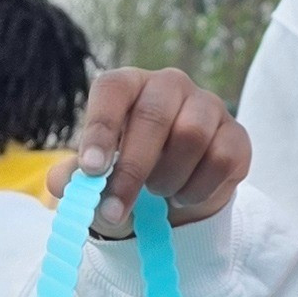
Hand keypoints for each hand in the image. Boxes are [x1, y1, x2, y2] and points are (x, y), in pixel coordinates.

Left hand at [50, 67, 248, 235]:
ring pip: (191, 135)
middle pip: (153, 115)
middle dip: (132, 171)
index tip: (91, 170)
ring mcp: (207, 105)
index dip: (101, 127)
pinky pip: (221, 159)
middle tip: (115, 211)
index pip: (113, 89)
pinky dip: (197, 189)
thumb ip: (74, 179)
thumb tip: (61, 183)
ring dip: (168, 178)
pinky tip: (184, 195)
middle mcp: (168, 86)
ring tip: (158, 192)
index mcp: (128, 87)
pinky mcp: (236, 134)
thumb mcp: (96, 181)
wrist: (173, 200)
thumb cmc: (126, 177)